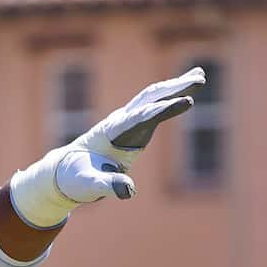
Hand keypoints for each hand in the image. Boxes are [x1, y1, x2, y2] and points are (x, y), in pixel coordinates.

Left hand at [6, 71, 204, 228]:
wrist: (66, 171)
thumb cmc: (77, 178)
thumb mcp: (89, 185)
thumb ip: (107, 185)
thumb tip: (127, 191)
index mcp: (112, 132)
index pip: (141, 117)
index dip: (163, 109)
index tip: (185, 101)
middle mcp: (120, 121)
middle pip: (149, 98)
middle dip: (174, 88)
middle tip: (200, 79)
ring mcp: (126, 121)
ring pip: (152, 98)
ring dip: (175, 86)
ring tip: (200, 75)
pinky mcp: (132, 127)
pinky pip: (154, 107)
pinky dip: (170, 98)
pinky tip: (185, 93)